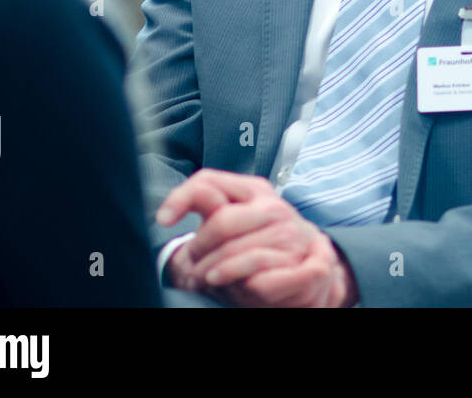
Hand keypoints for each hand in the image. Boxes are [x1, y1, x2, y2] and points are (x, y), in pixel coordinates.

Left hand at [157, 169, 357, 306]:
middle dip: (200, 250)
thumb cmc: (258, 243)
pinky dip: (241, 286)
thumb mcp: (233, 222)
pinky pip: (260, 279)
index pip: (209, 182)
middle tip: (193, 268)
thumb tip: (165, 214)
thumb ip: (208, 207)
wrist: (308, 265)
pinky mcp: (302, 263)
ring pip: (237, 253)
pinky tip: (235, 288)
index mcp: (253, 190)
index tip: (162, 219)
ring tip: (209, 280)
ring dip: (214, 273)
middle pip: (221, 222)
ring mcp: (290, 234)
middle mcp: (274, 207)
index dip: (181, 198)